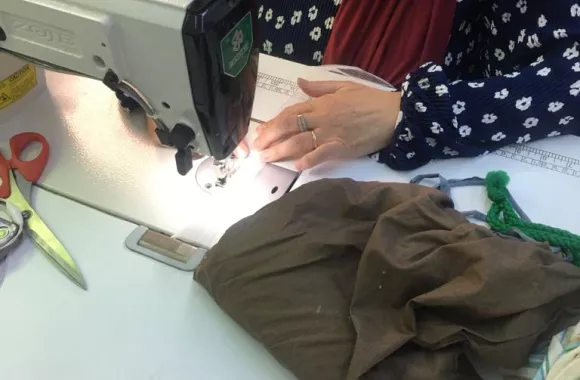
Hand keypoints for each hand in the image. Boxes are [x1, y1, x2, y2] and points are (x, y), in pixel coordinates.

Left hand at [252, 78, 400, 170]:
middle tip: (256, 148)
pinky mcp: (342, 148)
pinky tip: (296, 167)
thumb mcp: (345, 86)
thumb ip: (320, 88)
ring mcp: (331, 134)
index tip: (260, 131)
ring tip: (267, 158)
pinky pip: (321, 155)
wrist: (395, 115)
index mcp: (322, 103)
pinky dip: (308, 161)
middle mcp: (322, 118)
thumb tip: (299, 82)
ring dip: (281, 151)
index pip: (291, 112)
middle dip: (270, 137)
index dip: (273, 122)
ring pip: (299, 142)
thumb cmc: (371, 100)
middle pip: (289, 127)